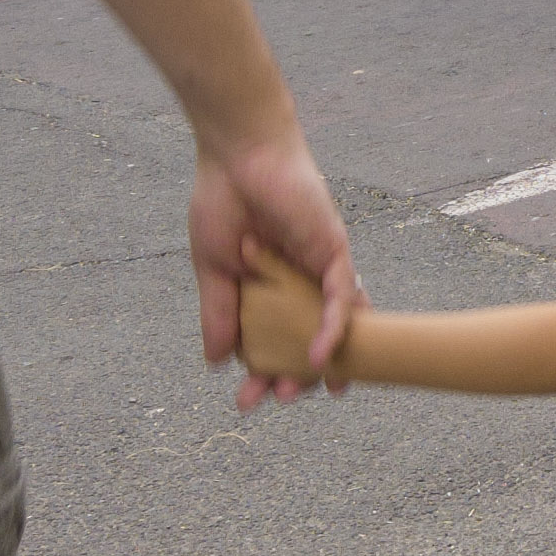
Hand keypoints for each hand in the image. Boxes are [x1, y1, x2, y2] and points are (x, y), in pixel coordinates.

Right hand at [191, 125, 357, 405]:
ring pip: (331, 326)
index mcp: (270, 288)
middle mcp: (300, 283)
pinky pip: (342, 297)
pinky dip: (333, 328)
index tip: (246, 401)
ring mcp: (320, 269)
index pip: (274, 341)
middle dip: (293, 375)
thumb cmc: (223, 201)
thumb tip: (216, 362)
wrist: (237, 154)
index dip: (263, 374)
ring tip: (296, 391)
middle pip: (306, 340)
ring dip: (319, 363)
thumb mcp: (213, 268)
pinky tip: (320, 358)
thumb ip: (219, 313)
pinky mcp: (335, 251)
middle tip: (275, 400)